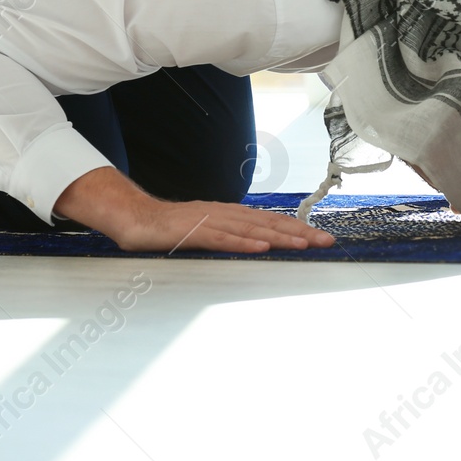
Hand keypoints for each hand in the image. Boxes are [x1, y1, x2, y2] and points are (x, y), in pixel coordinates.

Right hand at [54, 166, 333, 252]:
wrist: (133, 218)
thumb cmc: (169, 228)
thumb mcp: (205, 231)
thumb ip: (227, 235)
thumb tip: (252, 243)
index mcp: (229, 214)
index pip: (269, 220)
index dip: (296, 227)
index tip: (320, 237)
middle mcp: (224, 214)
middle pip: (268, 222)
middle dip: (299, 231)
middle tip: (326, 241)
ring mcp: (209, 222)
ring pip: (251, 229)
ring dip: (280, 236)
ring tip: (304, 244)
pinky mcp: (192, 233)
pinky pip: (222, 239)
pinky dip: (243, 242)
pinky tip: (262, 246)